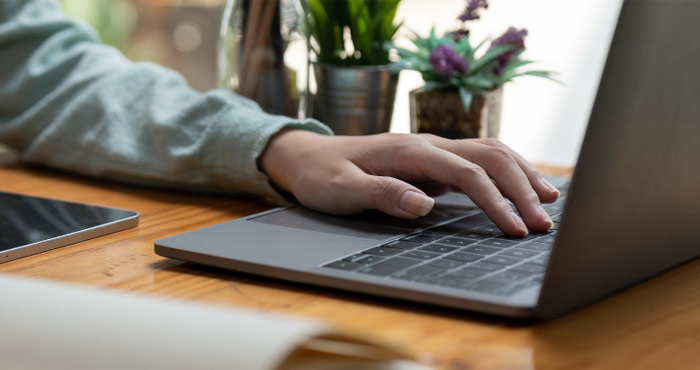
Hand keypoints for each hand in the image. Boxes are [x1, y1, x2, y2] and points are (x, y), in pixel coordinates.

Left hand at [259, 130, 559, 236]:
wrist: (309, 157)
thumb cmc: (323, 177)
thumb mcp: (342, 190)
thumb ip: (382, 194)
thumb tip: (424, 205)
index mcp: (409, 152)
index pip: (466, 172)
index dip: (495, 200)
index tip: (515, 229)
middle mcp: (427, 145)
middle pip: (488, 156)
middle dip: (520, 188)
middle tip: (543, 224)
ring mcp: (432, 150)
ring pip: (489, 152)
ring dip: (520, 175)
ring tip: (549, 201)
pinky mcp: (432, 161)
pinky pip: (478, 160)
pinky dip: (505, 171)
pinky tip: (521, 186)